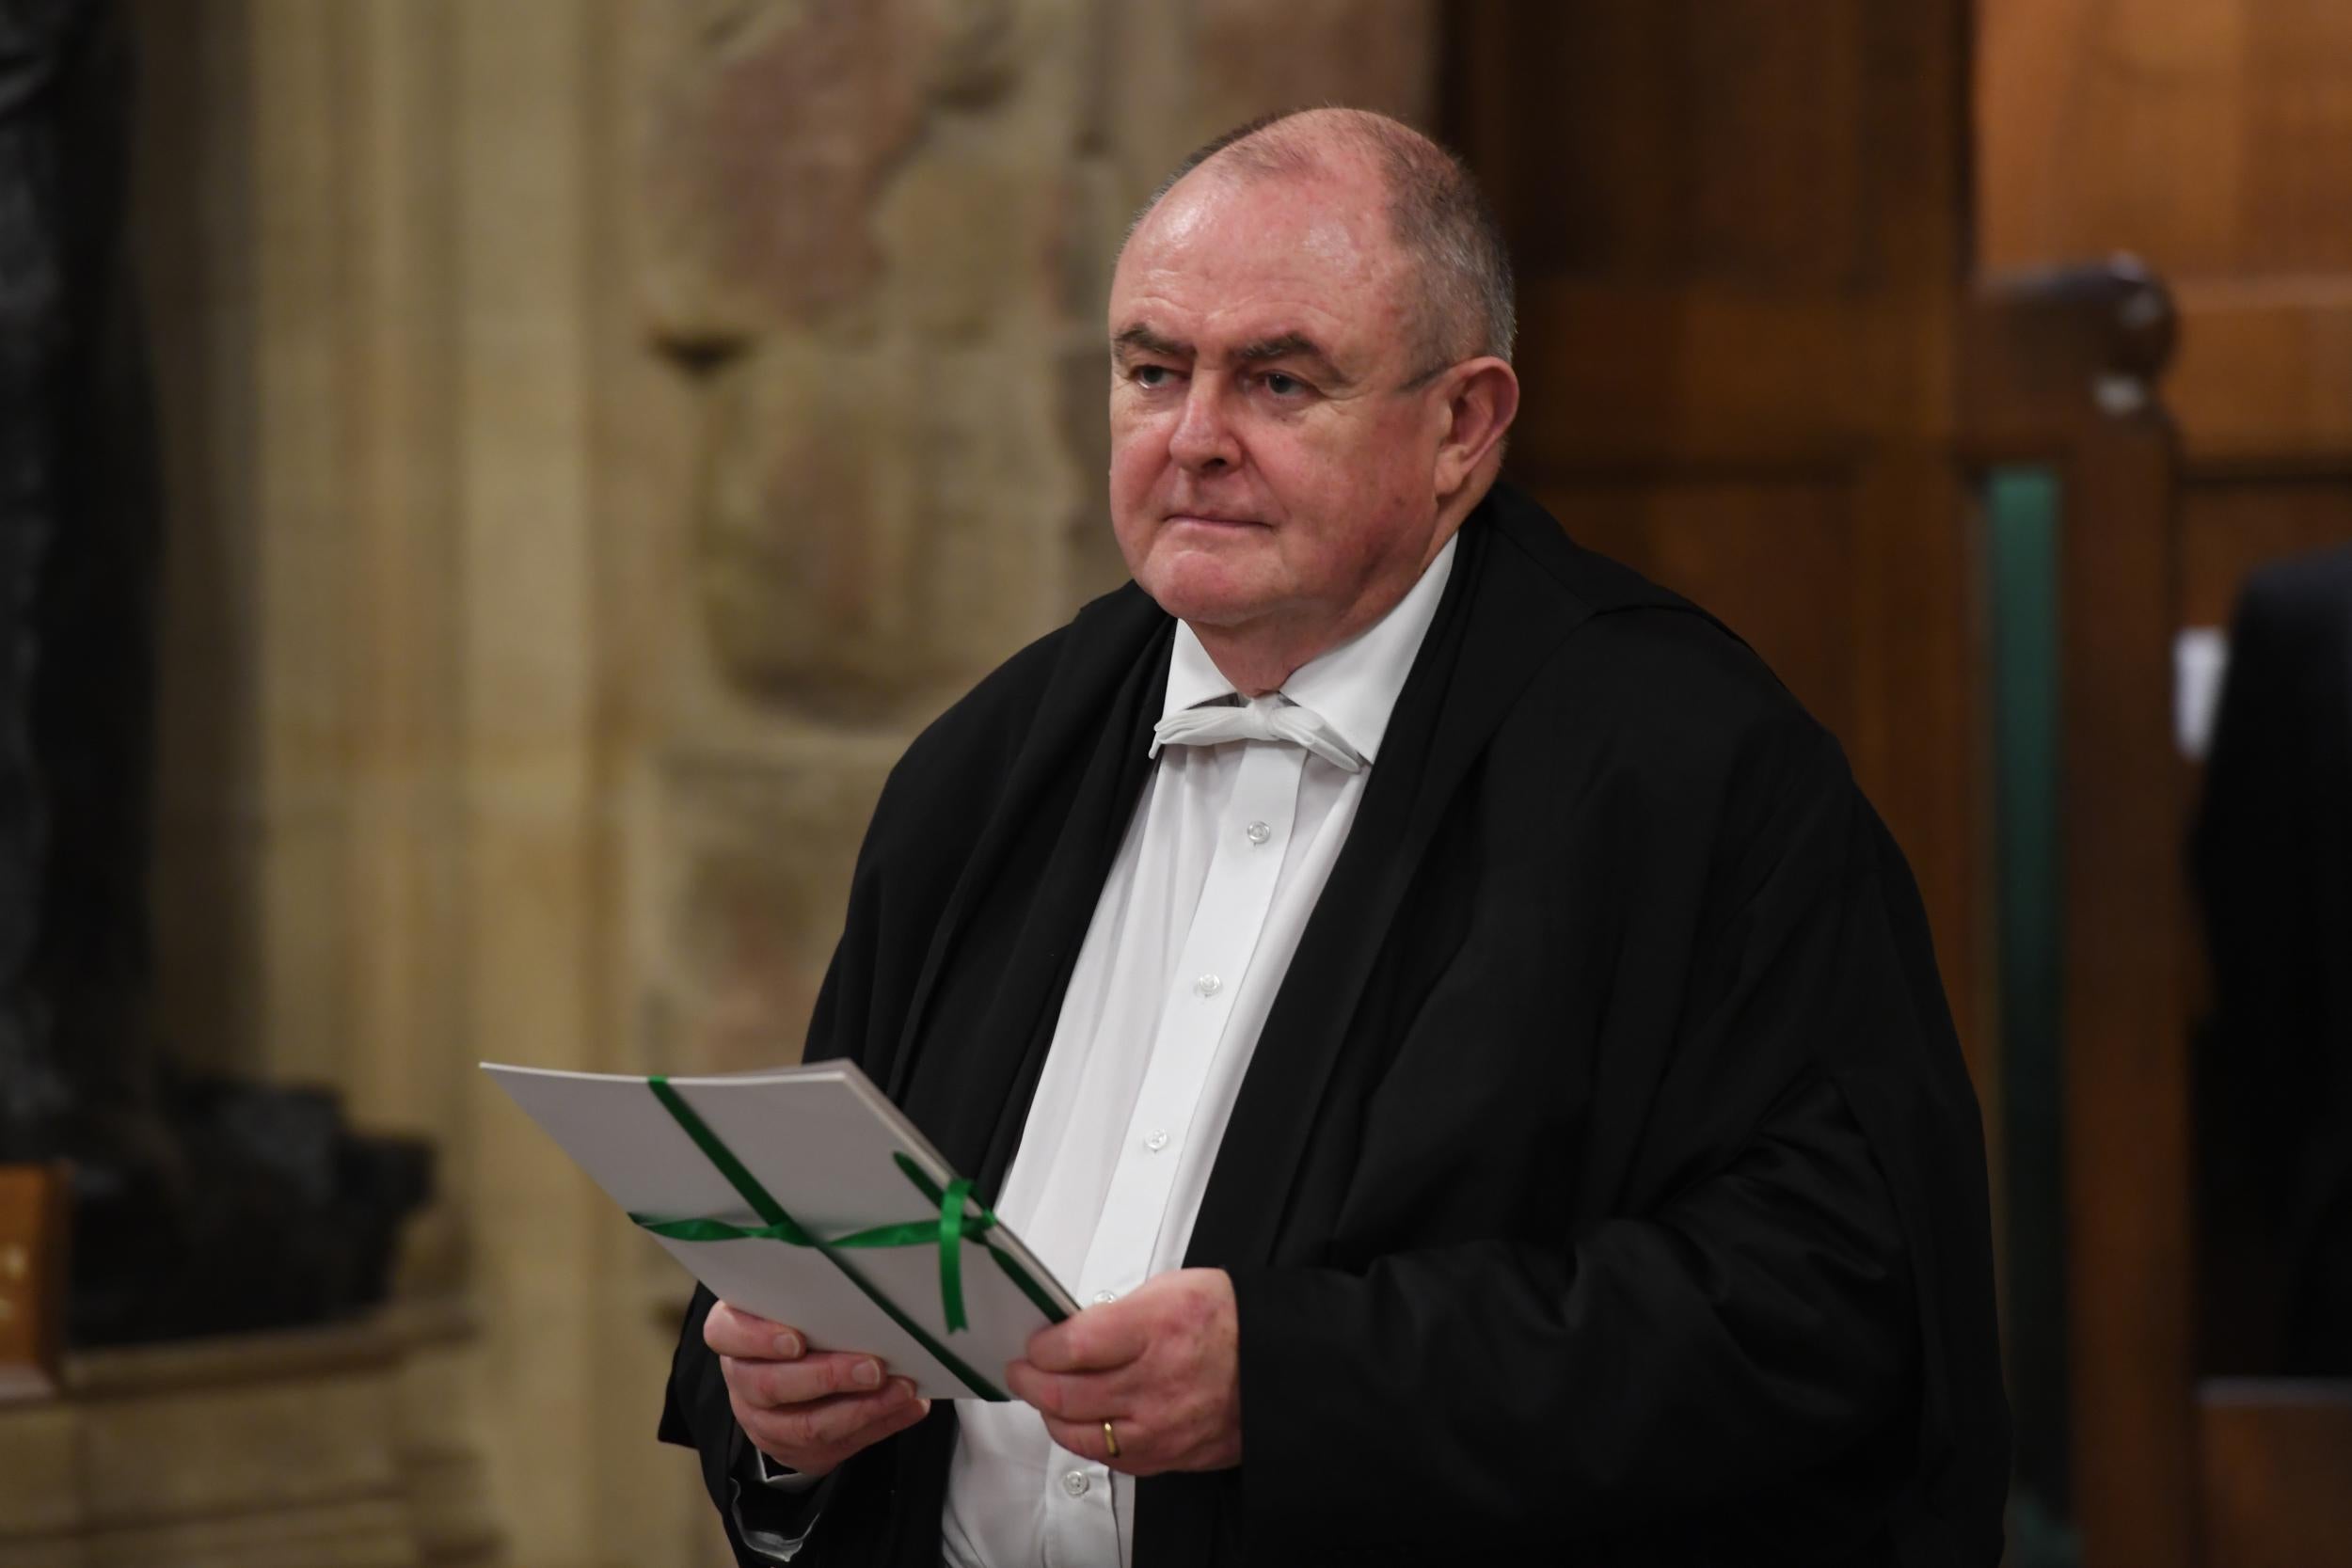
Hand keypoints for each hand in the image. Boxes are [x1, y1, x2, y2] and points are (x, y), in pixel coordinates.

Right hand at [704, 1300, 930, 1476]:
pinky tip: (908, 1408)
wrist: (789, 1380)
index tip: (798, 1340)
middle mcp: (741, 1378)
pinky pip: (835, 1446)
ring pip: (804, 1425)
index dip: (759, 1339)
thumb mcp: (797, 1305)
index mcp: (733, 1333)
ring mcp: (762, 1420)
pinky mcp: (792, 1449)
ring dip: (862, 1409)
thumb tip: (874, 1293)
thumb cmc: (800, 1324)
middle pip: (769, 1385)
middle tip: (874, 1367)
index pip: (726, 1333)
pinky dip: (879, 1425)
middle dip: (828, 1377)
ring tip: (902, 1390)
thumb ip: (818, 1302)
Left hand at [1004, 1268, 1240, 1476]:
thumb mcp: (1169, 1289)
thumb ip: (1114, 1315)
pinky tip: (1084, 1424)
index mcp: (1156, 1328)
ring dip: (1053, 1417)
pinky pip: (1114, 1459)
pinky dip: (1090, 1442)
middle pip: (1067, 1395)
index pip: (1071, 1347)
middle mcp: (1157, 1383)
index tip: (1034, 1344)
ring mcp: (1164, 1426)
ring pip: (1082, 1436)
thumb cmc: (1227, 1319)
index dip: (1040, 1348)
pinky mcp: (1172, 1455)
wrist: (1279, 1359)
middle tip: (1023, 1373)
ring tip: (1047, 1400)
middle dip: (1031, 1383)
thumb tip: (1069, 1333)